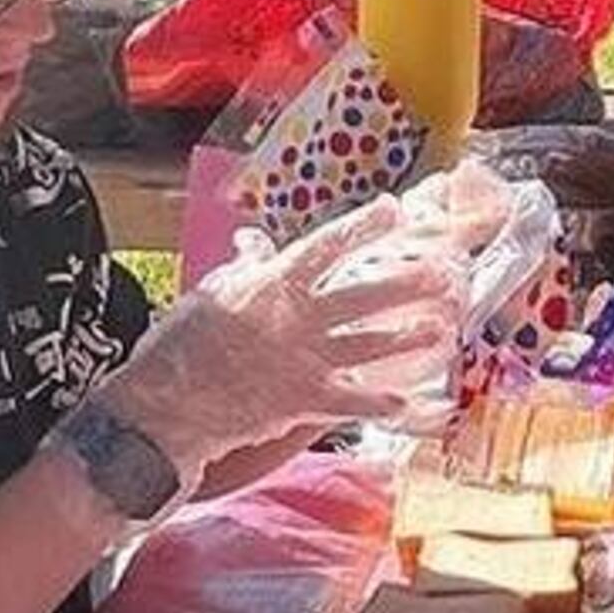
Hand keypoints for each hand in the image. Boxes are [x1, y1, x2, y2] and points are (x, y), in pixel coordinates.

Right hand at [106, 197, 468, 489]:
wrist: (169, 402)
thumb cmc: (181, 345)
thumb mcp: (211, 293)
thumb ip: (243, 268)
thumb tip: (254, 242)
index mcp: (273, 283)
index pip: (326, 245)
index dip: (363, 226)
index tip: (393, 209)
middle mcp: (297, 319)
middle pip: (364, 295)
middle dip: (408, 284)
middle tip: (444, 275)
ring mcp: (306, 360)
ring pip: (370, 344)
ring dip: (409, 338)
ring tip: (442, 329)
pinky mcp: (305, 401)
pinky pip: (354, 401)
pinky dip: (382, 403)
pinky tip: (410, 401)